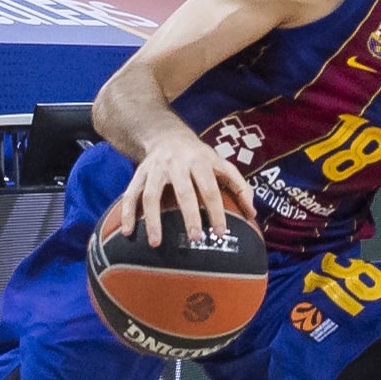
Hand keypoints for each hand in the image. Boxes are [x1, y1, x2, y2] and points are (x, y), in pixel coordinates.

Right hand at [115, 132, 254, 246]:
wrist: (167, 135)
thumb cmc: (200, 157)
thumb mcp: (221, 164)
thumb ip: (239, 186)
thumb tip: (253, 212)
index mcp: (200, 162)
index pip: (210, 189)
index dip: (216, 211)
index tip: (220, 233)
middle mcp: (177, 164)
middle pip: (183, 192)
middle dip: (189, 216)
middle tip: (195, 239)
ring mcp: (155, 169)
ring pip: (151, 195)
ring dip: (152, 220)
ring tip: (155, 243)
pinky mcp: (139, 174)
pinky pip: (130, 194)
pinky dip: (127, 212)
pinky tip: (128, 232)